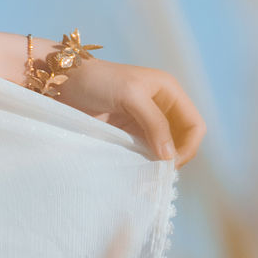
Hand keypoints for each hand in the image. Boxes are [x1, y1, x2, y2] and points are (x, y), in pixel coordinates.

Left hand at [58, 54, 205, 165]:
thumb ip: (154, 123)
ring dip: (160, 163)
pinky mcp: (129, 133)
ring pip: (165, 149)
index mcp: (169, 92)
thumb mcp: (130, 96)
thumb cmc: (97, 81)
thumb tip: (170, 156)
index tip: (171, 163)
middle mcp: (162, 107)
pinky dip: (146, 163)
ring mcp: (145, 122)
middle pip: (183, 140)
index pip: (195, 125)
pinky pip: (146, 152)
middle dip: (176, 157)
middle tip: (159, 173)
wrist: (63, 83)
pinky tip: (138, 172)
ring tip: (148, 176)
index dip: (189, 146)